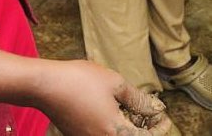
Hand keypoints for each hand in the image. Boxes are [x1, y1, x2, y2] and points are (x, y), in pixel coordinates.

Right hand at [35, 59, 170, 134]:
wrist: (46, 86)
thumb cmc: (81, 81)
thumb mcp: (116, 84)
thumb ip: (138, 100)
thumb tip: (156, 109)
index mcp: (114, 131)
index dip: (159, 129)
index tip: (166, 118)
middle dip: (145, 129)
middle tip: (153, 113)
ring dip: (130, 128)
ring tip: (136, 110)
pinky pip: (105, 135)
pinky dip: (116, 127)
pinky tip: (118, 111)